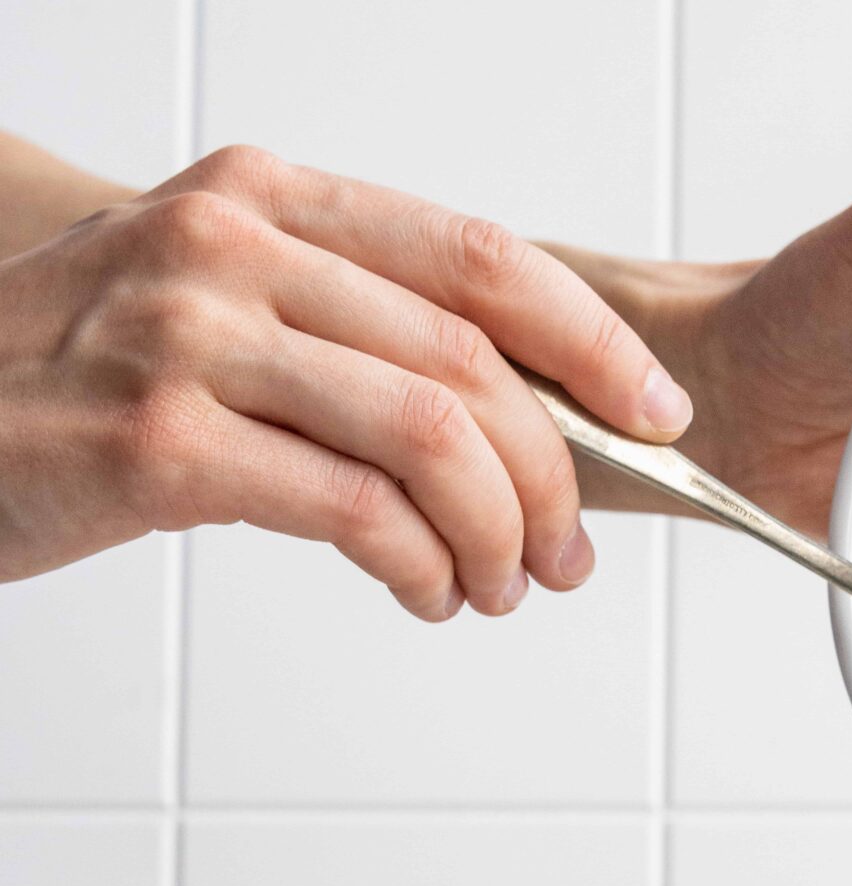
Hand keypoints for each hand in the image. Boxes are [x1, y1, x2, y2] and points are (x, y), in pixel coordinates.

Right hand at [0, 144, 693, 615]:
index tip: (652, 415)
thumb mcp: (211, 309)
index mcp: (266, 197)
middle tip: (569, 555)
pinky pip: (354, 512)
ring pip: (429, 438)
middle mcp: (233, 244)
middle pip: (471, 363)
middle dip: (554, 479)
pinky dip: (422, 570)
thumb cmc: (74, 381)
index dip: (590, 344)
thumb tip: (503, 424)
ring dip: (498, 537)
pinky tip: (427, 597)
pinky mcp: (162, 443)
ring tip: (500, 589)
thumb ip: (342, 335)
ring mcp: (192, 337)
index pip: (480, 260)